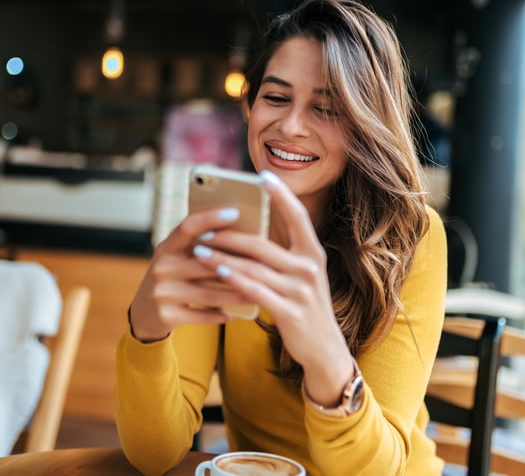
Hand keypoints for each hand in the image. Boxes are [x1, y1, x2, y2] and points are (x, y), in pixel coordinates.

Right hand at [128, 206, 259, 341]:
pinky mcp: (166, 316)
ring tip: (257, 293)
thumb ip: (199, 247)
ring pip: (208, 293)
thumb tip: (241, 232)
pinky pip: (202, 315)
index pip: (187, 227)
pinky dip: (220, 315)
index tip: (235, 211)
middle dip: (236, 266)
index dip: (210, 218)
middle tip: (263, 265)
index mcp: (166, 247)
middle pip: (204, 264)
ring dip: (236, 295)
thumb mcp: (177, 259)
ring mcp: (161, 293)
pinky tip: (235, 314)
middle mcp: (161, 267)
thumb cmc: (172, 279)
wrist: (144, 314)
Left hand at [192, 170, 353, 404]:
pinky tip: (216, 271)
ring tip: (199, 249)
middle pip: (263, 243)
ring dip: (222, 257)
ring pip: (254, 267)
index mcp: (313, 253)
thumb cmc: (305, 306)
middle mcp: (309, 268)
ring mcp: (301, 290)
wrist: (324, 349)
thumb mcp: (302, 275)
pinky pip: (255, 291)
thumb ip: (284, 252)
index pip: (297, 216)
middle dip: (229, 234)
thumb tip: (253, 227)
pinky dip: (234, 279)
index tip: (263, 175)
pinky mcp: (290, 311)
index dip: (281, 194)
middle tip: (204, 227)